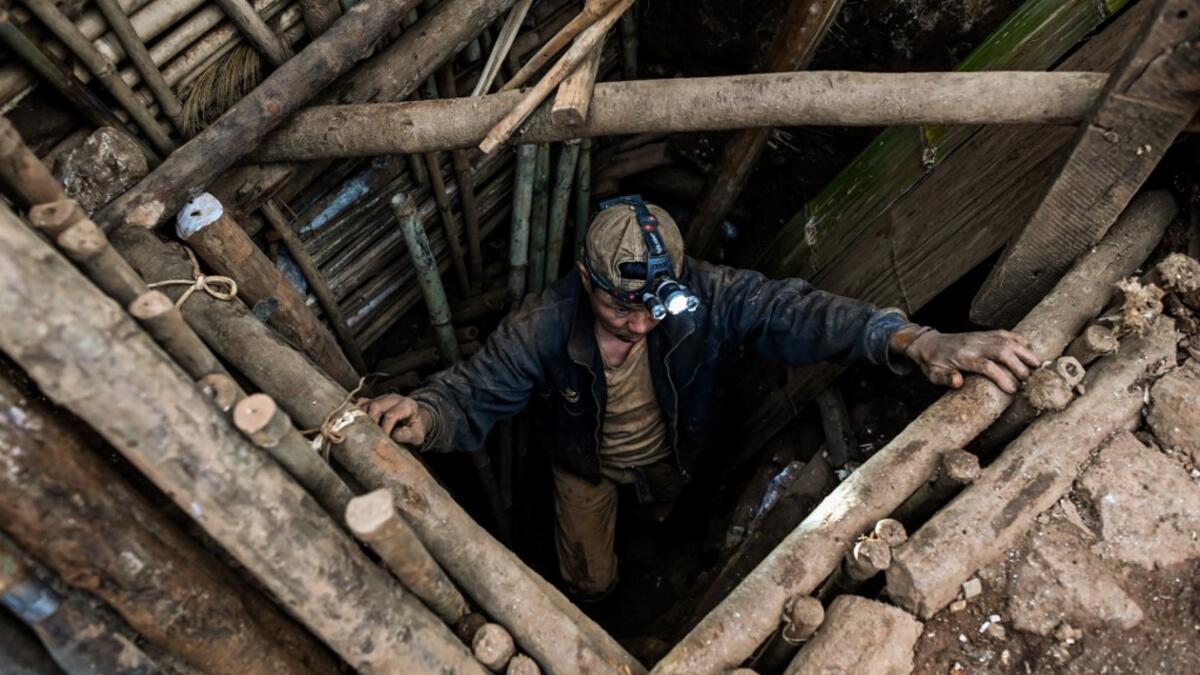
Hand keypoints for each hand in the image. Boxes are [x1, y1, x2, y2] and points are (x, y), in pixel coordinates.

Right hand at [356, 393, 431, 445]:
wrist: (415, 420)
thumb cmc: (416, 429)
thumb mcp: (418, 435)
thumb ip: (408, 435)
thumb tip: (394, 435)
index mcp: (407, 405)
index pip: (391, 415)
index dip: (385, 429)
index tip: (382, 441)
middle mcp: (394, 398)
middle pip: (376, 407)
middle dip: (371, 424)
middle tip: (370, 438)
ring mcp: (382, 397)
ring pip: (366, 405)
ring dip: (362, 419)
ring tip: (363, 433)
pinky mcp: (373, 399)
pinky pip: (360, 403)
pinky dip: (356, 413)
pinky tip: (357, 424)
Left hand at [902, 328, 1040, 393]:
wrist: (928, 343)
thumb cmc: (933, 363)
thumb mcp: (933, 374)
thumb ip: (945, 378)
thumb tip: (957, 382)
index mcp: (962, 357)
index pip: (986, 366)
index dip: (1001, 377)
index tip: (1013, 390)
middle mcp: (974, 345)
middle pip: (1002, 351)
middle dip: (1019, 365)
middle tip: (1029, 380)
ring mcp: (980, 337)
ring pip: (1006, 340)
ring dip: (1024, 352)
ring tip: (1038, 365)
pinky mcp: (984, 334)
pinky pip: (1004, 333)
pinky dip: (1018, 339)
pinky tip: (1029, 348)